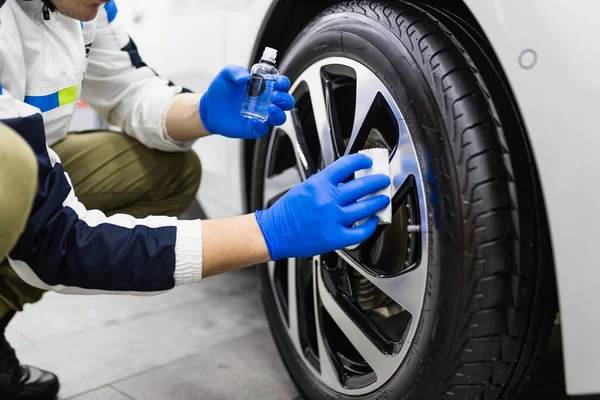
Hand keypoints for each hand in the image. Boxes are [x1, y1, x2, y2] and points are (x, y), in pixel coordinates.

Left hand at [199, 65, 295, 138]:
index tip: (278, 82)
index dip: (283, 83)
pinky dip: (262, 126)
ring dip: (279, 114)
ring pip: (279, 118)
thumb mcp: (226, 75)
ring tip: (270, 109)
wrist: (209, 108)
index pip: (281, 85)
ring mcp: (261, 116)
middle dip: (285, 99)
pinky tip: (256, 121)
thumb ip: (235, 71)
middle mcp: (265, 102)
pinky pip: (263, 129)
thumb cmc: (221, 90)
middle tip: (275, 96)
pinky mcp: (253, 128)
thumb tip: (244, 77)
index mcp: (264, 87)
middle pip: (286, 102)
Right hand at [255, 154, 390, 260]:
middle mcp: (328, 200)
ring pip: (365, 208)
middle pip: (362, 186)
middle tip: (383, 180)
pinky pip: (360, 232)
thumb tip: (346, 181)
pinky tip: (373, 221)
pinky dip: (371, 226)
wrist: (274, 233)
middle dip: (377, 181)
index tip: (368, 162)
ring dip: (378, 202)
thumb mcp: (305, 188)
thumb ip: (325, 184)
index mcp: (319, 184)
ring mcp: (333, 219)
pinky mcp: (335, 237)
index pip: (347, 165)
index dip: (361, 161)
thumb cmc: (287, 213)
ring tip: (382, 200)